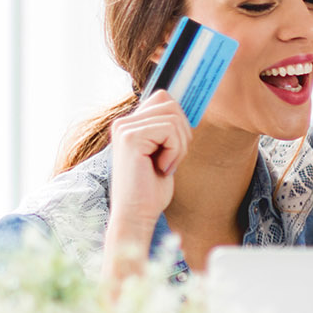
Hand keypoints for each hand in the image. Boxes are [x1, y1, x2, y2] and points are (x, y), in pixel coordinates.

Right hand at [109, 90, 189, 235]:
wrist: (136, 214)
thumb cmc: (151, 188)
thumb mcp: (164, 152)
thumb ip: (169, 129)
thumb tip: (190, 107)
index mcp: (130, 124)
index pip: (164, 98)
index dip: (179, 121)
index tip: (175, 147)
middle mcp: (123, 122)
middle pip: (171, 105)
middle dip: (182, 134)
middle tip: (171, 159)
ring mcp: (124, 128)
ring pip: (173, 119)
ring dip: (179, 146)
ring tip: (165, 166)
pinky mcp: (130, 137)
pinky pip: (170, 131)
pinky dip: (175, 152)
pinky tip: (161, 168)